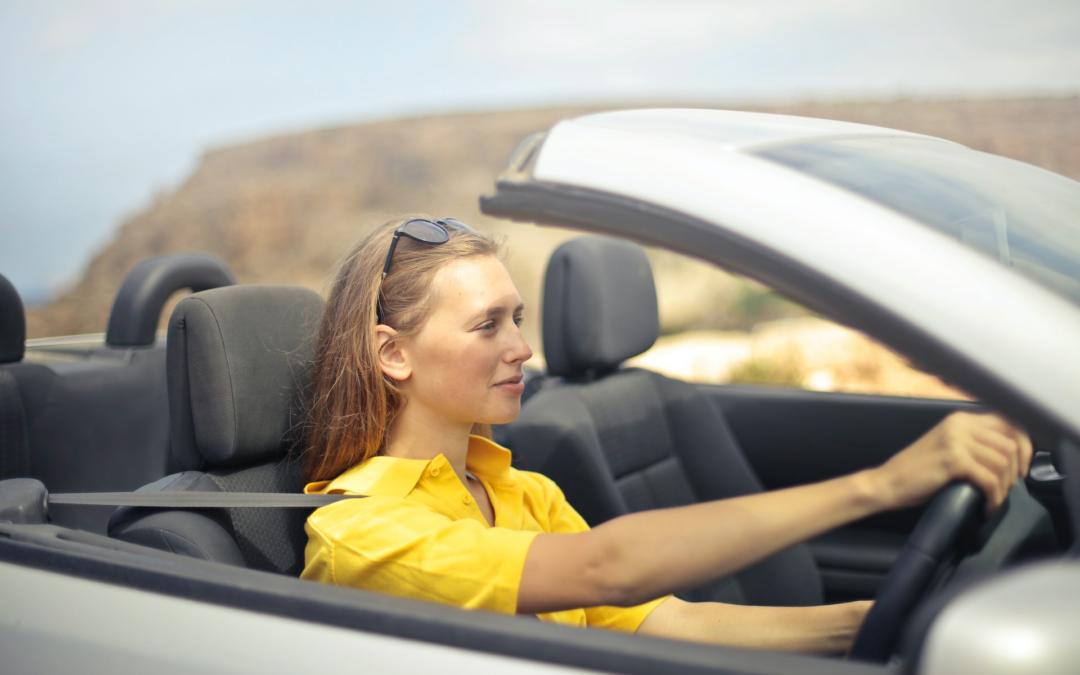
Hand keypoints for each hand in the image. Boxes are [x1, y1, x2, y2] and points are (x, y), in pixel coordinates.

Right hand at [869, 412, 1032, 514]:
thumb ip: (973, 444)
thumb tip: (1011, 456)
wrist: (887, 483)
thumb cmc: (916, 473)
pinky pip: (989, 480)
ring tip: (993, 499)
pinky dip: (993, 498)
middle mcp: (959, 424)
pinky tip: (986, 506)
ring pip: (1002, 463)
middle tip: (1006, 489)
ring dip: (1004, 487)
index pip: (1009, 423)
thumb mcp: (947, 448)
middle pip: (1010, 443)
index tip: (1021, 468)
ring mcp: (956, 440)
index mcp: (960, 419)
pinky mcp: (953, 460)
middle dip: (1015, 471)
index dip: (1024, 446)